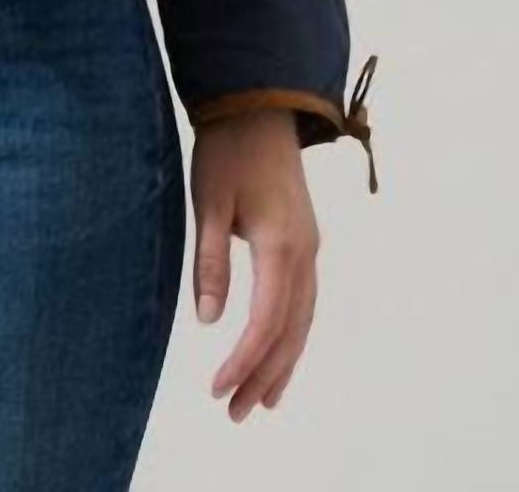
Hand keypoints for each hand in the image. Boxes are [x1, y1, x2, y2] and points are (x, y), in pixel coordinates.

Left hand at [191, 109, 319, 420]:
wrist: (257, 105)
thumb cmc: (227, 150)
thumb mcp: (208, 203)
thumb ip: (210, 262)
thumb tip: (210, 321)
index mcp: (281, 245)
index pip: (266, 321)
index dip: (242, 360)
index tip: (216, 389)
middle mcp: (305, 253)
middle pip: (290, 331)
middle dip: (263, 374)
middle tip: (234, 413)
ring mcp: (310, 247)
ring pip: (302, 321)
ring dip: (281, 362)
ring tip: (259, 401)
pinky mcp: (304, 240)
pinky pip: (304, 302)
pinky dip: (291, 335)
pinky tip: (278, 353)